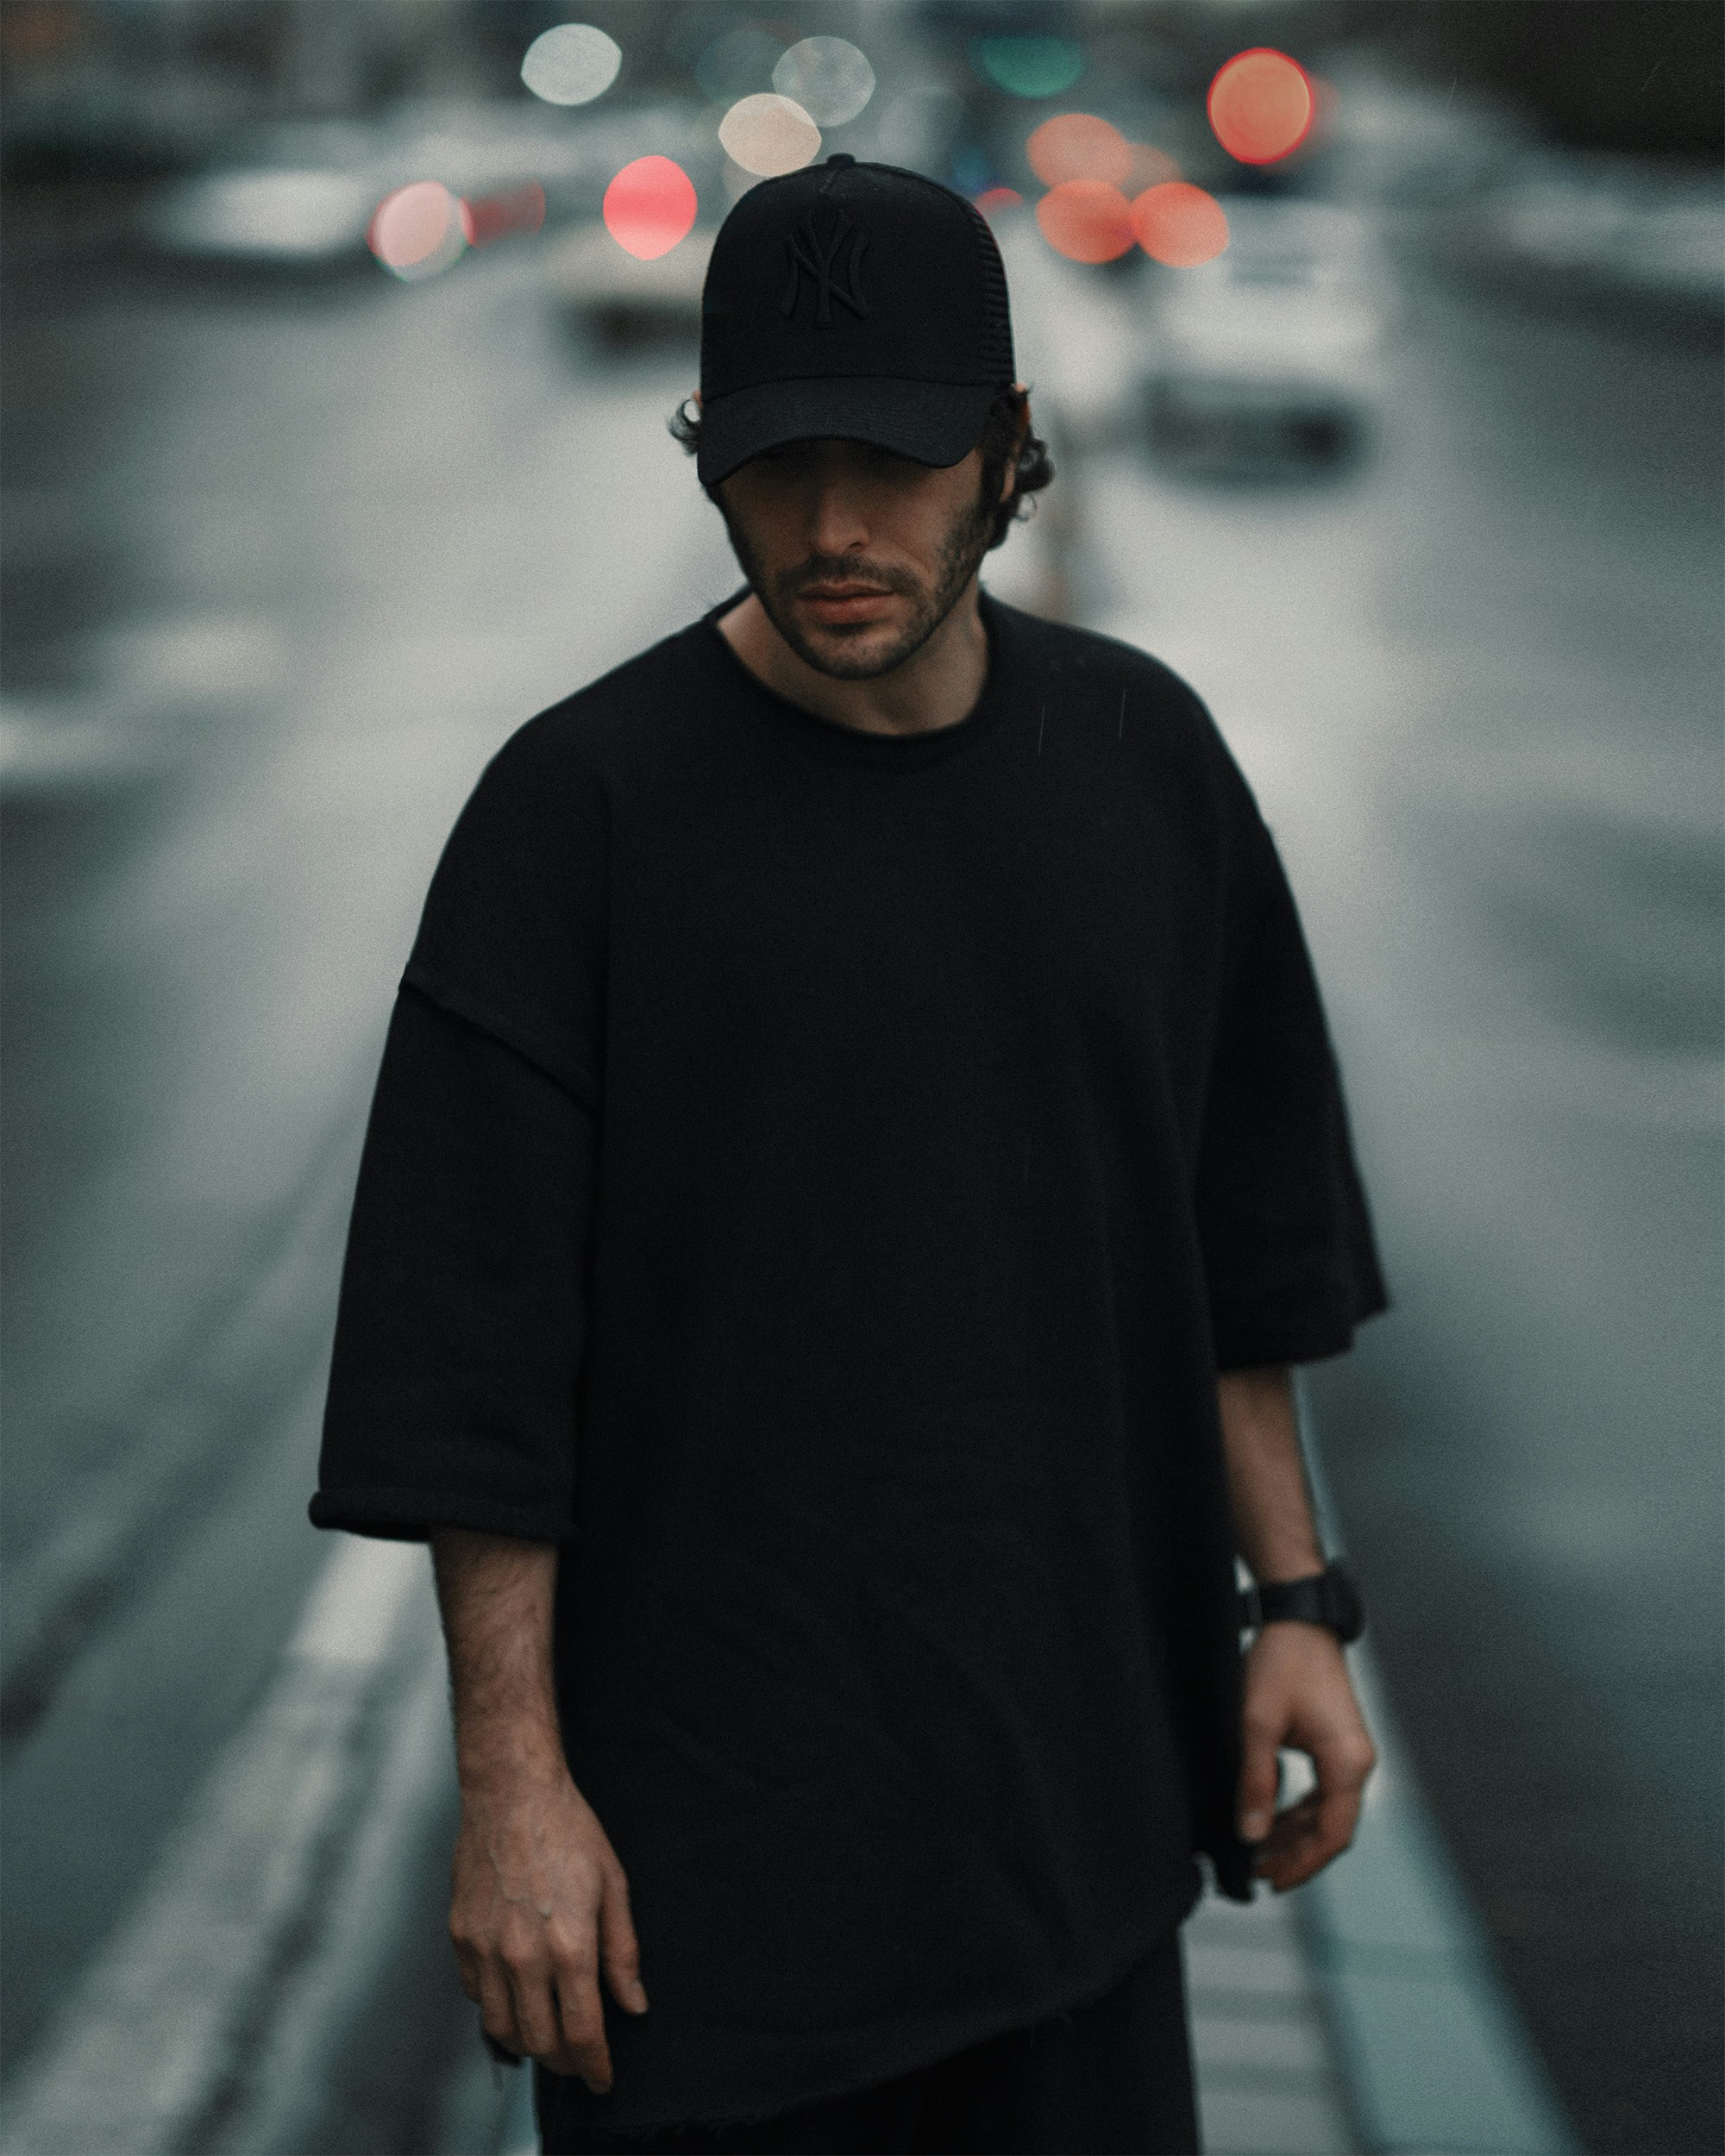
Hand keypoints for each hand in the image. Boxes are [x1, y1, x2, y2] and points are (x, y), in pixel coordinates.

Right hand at [449, 1762, 647, 2090]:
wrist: (512, 1791)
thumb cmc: (570, 1831)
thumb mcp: (613, 1886)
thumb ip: (623, 1953)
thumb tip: (634, 2004)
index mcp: (569, 1945)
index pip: (582, 2032)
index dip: (595, 2066)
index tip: (603, 2079)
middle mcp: (523, 1956)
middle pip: (540, 2041)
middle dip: (564, 2061)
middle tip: (578, 2058)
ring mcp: (485, 1949)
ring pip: (502, 2028)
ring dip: (528, 2042)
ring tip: (548, 2035)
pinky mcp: (459, 1937)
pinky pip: (476, 1996)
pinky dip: (497, 2009)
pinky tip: (516, 1997)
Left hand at [1236, 1622, 1375, 1891]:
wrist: (1298, 1619)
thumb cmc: (1280, 1663)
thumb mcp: (1257, 1723)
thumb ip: (1256, 1781)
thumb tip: (1252, 1835)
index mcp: (1348, 1762)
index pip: (1334, 1834)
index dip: (1304, 1864)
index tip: (1273, 1882)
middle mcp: (1357, 1762)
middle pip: (1331, 1828)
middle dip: (1296, 1854)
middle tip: (1257, 1872)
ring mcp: (1349, 1753)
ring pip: (1325, 1811)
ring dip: (1295, 1833)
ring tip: (1258, 1852)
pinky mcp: (1336, 1743)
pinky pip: (1321, 1790)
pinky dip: (1297, 1809)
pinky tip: (1270, 1820)